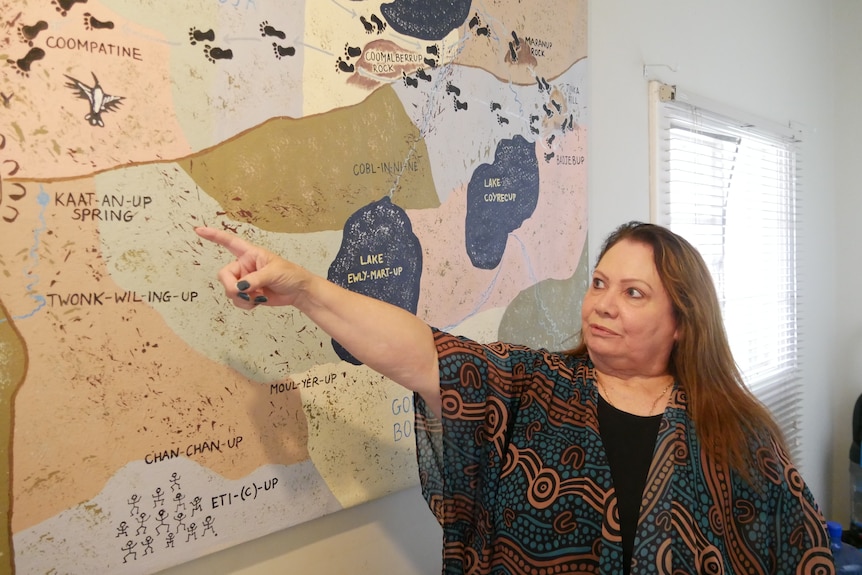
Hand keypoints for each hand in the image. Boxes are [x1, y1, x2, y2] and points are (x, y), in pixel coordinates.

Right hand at [195, 227, 311, 308]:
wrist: (298, 292)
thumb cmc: (290, 275)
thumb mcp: (273, 273)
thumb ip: (255, 280)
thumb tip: (240, 288)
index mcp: (250, 254)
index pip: (229, 242)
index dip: (214, 236)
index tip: (199, 230)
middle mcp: (244, 266)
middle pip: (224, 275)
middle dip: (232, 287)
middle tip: (245, 293)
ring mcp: (244, 281)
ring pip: (229, 291)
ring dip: (242, 298)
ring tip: (259, 296)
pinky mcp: (248, 294)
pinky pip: (237, 301)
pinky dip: (246, 304)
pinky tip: (259, 301)